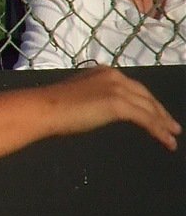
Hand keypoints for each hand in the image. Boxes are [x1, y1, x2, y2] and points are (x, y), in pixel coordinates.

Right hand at [42, 67, 180, 151]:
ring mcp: (116, 89)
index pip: (132, 87)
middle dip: (160, 112)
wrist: (42, 109)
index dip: (147, 101)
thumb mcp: (77, 98)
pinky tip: (167, 142)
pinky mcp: (118, 104)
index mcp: (102, 73)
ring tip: (173, 136)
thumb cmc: (50, 108)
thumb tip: (96, 111)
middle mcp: (112, 76)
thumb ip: (92, 100)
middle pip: (145, 95)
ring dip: (163, 123)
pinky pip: (146, 119)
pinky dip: (159, 131)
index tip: (155, 113)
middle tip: (172, 126)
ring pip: (149, 108)